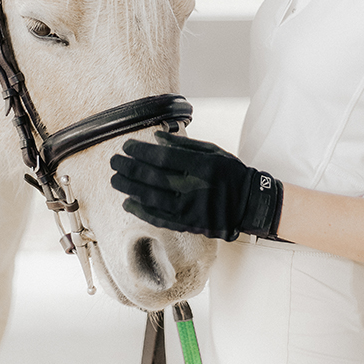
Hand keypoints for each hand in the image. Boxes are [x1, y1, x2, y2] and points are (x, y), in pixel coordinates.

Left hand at [110, 131, 282, 241]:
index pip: (163, 157)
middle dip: (129, 168)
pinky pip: (159, 219)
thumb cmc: (230, 173)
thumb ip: (184, 146)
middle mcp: (195, 187)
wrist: (250, 204)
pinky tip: (128, 203)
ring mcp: (191, 209)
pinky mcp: (189, 224)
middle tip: (114, 162)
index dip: (141, 151)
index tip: (127, 146)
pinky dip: (141, 211)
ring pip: (152, 199)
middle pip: (153, 177)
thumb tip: (156, 138)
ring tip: (115, 180)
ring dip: (130, 189)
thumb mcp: (212, 151)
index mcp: (202, 166)